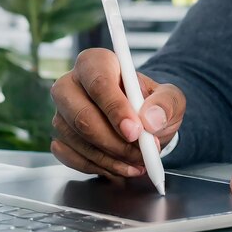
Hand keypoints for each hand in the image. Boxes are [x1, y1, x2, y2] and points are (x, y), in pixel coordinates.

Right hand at [50, 48, 185, 177]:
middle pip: (82, 116)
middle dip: (115, 142)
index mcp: (95, 63)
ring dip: (111, 159)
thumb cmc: (152, 104)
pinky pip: (73, 159)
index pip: (99, 83)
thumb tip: (150, 119)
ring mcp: (61, 113)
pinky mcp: (60, 139)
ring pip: (78, 141)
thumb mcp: (171, 98)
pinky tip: (121, 166)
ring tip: (138, 162)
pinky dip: (100, 168)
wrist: (143, 123)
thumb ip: (166, 104)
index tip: (136, 132)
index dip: (116, 110)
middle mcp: (70, 85)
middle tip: (141, 154)